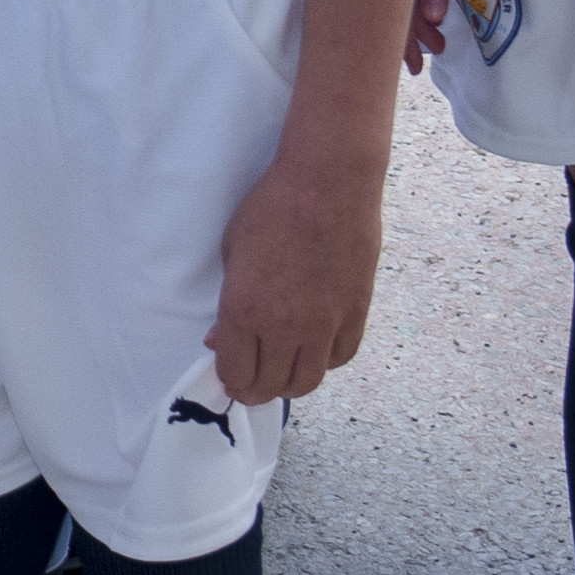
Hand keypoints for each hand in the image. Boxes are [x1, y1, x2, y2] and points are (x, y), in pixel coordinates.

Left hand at [209, 141, 381, 401]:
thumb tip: (219, 339)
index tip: (229, 378)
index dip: (229, 382)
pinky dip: (324, 362)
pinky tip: (314, 350)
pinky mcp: (355, 314)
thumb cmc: (271, 209)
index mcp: (244, 311)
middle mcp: (284, 327)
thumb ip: (226, 303)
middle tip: (251, 382)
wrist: (328, 184)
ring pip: (308, 382)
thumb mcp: (232, 252)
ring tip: (282, 372)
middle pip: (270, 386)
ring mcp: (324, 324)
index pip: (235, 374)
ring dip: (290, 384)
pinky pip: (339, 358)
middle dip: (255, 390)